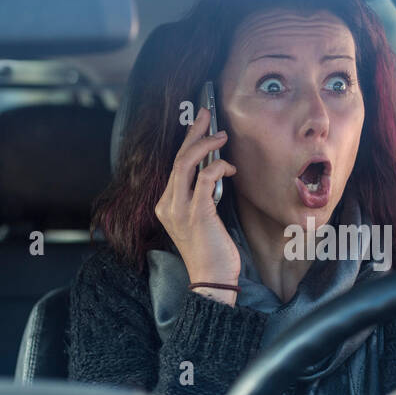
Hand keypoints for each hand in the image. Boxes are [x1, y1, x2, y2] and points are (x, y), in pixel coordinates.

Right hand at [154, 107, 240, 305]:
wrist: (211, 281)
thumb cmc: (210, 253)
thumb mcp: (201, 221)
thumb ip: (201, 198)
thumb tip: (214, 174)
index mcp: (166, 205)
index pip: (175, 166)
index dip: (187, 142)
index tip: (199, 125)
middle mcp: (168, 204)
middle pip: (178, 158)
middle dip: (193, 133)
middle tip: (206, 114)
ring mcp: (180, 208)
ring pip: (186, 163)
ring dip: (205, 144)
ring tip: (221, 135)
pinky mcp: (196, 213)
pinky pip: (206, 178)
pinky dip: (218, 167)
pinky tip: (229, 167)